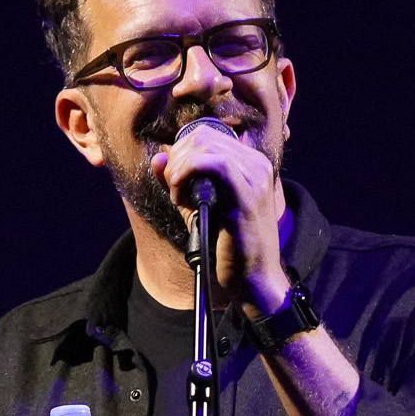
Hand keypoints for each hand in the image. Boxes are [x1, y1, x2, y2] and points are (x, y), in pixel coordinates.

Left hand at [151, 125, 289, 315]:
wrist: (253, 280)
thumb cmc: (227, 246)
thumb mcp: (196, 207)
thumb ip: (177, 181)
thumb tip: (158, 158)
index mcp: (249, 163)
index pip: (206, 135)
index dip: (180, 152)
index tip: (174, 182)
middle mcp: (256, 164)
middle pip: (202, 137)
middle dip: (177, 159)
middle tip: (173, 190)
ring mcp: (255, 178)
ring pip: (206, 146)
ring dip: (180, 169)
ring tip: (178, 197)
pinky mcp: (248, 195)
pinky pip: (215, 163)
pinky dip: (188, 172)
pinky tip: (179, 195)